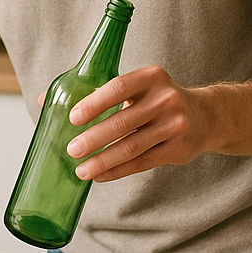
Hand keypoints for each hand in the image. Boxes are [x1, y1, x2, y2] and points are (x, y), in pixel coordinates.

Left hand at [64, 67, 251, 181]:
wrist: (206, 116)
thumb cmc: (155, 99)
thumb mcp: (136, 86)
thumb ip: (96, 91)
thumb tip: (45, 100)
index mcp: (151, 76)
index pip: (118, 87)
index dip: (94, 103)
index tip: (72, 117)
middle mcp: (166, 99)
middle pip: (123, 122)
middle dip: (94, 138)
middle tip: (70, 149)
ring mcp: (175, 125)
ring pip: (132, 147)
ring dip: (103, 161)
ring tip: (80, 170)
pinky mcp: (179, 149)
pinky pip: (142, 163)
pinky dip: (117, 171)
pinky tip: (99, 176)